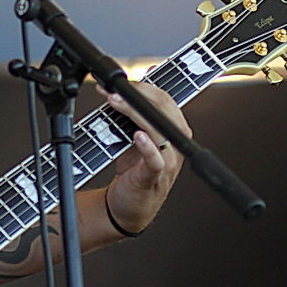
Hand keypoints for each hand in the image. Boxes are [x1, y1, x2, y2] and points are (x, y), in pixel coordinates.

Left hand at [100, 82, 190, 236]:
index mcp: (172, 129)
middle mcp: (175, 143)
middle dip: (137, 94)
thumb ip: (135, 112)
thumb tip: (131, 81)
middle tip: (111, 90)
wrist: (126, 205)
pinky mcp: (155, 177)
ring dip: (135, 113)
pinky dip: (148, 147)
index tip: (117, 81)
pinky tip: (138, 136)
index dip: (141, 86)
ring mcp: (168, 160)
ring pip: (158, 130)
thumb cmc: (133, 169)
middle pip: (164, 109)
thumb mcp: (134, 135)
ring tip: (115, 103)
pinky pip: (156, 160)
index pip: (164, 99)